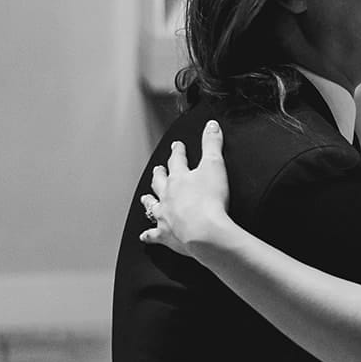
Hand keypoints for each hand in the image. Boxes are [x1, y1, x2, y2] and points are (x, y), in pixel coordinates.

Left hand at [140, 120, 230, 255]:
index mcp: (179, 178)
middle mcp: (168, 195)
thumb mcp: (215, 165)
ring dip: (149, 200)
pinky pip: (153, 235)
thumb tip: (211, 125)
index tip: (177, 146)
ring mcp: (165, 215)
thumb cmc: (210, 202)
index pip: (177, 160)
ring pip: (152, 205)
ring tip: (145, 197)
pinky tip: (145, 235)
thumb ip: (213, 144)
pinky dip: (149, 235)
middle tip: (158, 169)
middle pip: (160, 181)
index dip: (178, 152)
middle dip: (160, 174)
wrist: (205, 232)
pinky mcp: (166, 235)